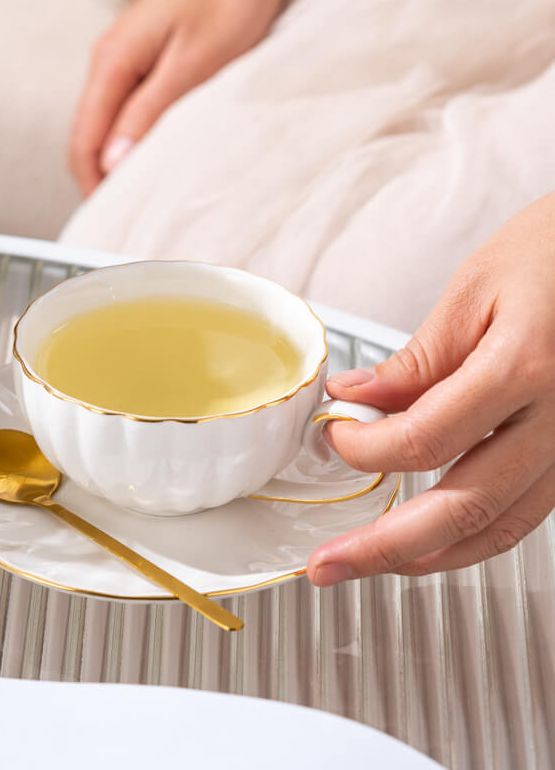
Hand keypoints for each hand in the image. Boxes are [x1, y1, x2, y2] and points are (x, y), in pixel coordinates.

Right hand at [68, 0, 291, 195]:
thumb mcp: (193, 64)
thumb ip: (149, 113)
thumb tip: (114, 161)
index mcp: (112, 64)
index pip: (82, 144)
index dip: (93, 188)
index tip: (112, 219)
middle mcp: (109, 63)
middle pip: (88, 139)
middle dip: (102, 181)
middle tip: (129, 215)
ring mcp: (124, 61)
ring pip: (106, 128)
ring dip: (119, 163)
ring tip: (142, 194)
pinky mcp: (144, 62)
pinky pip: (126, 113)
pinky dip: (134, 141)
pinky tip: (155, 156)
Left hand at [307, 191, 554, 584]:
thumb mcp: (476, 288)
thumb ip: (418, 358)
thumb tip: (357, 398)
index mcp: (525, 367)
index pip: (423, 439)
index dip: (365, 448)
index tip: (337, 435)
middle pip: (463, 508)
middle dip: (383, 546)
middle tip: (327, 564)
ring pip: (500, 529)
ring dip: (427, 557)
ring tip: (369, 564)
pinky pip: (524, 516)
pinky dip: (470, 538)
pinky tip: (430, 541)